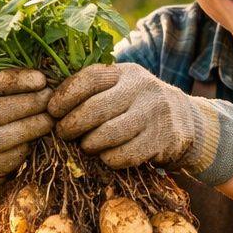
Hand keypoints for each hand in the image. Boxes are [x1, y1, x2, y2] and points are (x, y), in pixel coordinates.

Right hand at [0, 68, 52, 203]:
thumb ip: (6, 87)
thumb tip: (41, 79)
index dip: (19, 81)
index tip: (42, 80)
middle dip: (30, 103)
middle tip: (50, 100)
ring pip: (5, 136)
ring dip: (33, 126)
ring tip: (50, 120)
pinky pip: (8, 157)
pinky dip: (25, 148)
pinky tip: (36, 140)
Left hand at [48, 63, 232, 184]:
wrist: (186, 120)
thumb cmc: (138, 104)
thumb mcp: (121, 86)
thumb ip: (93, 88)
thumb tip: (46, 97)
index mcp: (125, 72)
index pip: (87, 79)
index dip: (64, 96)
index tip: (52, 111)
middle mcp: (141, 89)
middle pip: (94, 109)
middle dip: (71, 126)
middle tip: (63, 134)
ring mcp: (153, 114)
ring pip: (108, 135)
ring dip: (89, 145)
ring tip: (86, 146)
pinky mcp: (162, 139)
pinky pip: (124, 155)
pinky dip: (109, 159)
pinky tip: (106, 157)